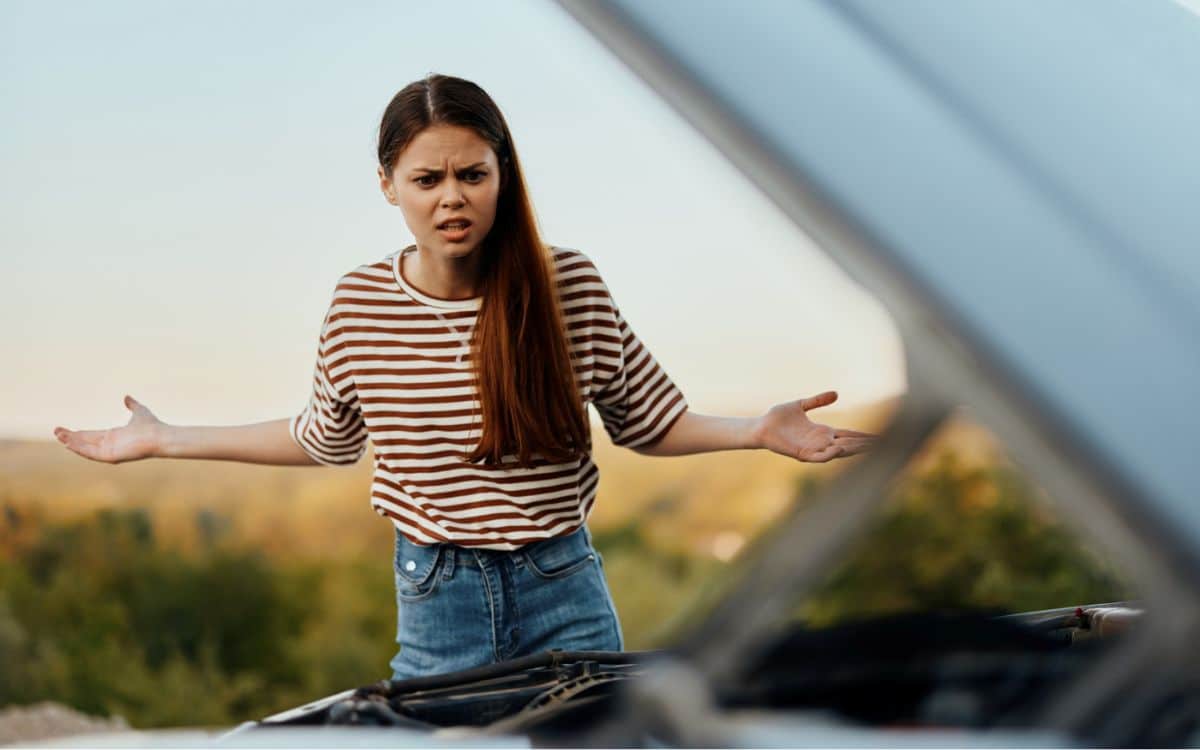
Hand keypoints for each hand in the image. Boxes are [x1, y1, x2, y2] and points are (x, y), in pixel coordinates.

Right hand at [53, 395, 165, 463]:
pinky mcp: (111, 456)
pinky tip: (69, 443)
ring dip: (72, 443)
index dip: (77, 433)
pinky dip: (80, 448)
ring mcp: (110, 452)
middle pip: (85, 442)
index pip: (91, 435)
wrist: (160, 435)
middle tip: (56, 431)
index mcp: (114, 437)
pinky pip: (91, 453)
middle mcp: (110, 445)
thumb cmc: (152, 425)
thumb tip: (126, 397)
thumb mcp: (139, 411)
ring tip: (59, 436)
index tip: (64, 430)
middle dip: (70, 438)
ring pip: (86, 448)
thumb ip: (132, 405)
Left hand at [755, 390, 879, 462]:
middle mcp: (821, 442)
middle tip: (884, 445)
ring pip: (838, 452)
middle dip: (864, 445)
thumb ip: (818, 400)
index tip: (882, 436)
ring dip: (852, 449)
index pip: (849, 435)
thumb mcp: (801, 405)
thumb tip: (836, 393)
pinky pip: (819, 456)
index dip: (864, 436)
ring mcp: (813, 449)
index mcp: (823, 432)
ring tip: (868, 448)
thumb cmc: (778, 417)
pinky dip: (829, 454)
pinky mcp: (802, 454)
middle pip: (849, 445)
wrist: (761, 426)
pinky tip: (838, 449)